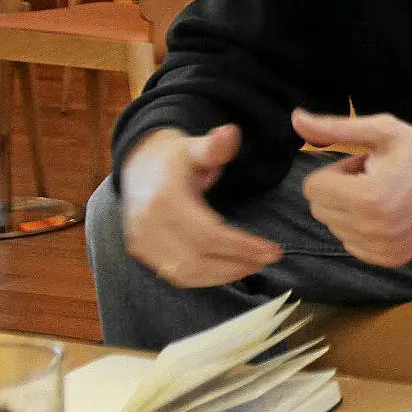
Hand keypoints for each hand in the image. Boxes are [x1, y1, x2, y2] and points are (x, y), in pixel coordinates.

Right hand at [119, 125, 282, 287]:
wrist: (138, 166)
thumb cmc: (175, 159)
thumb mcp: (194, 147)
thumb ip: (215, 146)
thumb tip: (230, 133)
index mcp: (164, 200)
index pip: (209, 235)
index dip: (243, 247)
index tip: (273, 251)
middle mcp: (148, 225)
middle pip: (197, 259)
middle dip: (237, 264)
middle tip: (268, 259)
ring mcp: (141, 241)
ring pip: (185, 273)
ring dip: (223, 276)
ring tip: (253, 266)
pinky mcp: (140, 252)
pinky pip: (174, 275)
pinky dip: (204, 278)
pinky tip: (228, 270)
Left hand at [291, 109, 411, 266]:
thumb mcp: (382, 132)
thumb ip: (336, 128)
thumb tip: (296, 119)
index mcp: (366, 196)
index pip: (313, 188)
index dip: (337, 171)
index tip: (364, 167)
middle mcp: (371, 228)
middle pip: (320, 209)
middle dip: (340, 191)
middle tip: (373, 180)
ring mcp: (381, 248)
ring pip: (335, 228)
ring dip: (351, 211)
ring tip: (382, 197)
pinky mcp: (389, 259)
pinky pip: (353, 245)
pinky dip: (363, 230)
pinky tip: (387, 215)